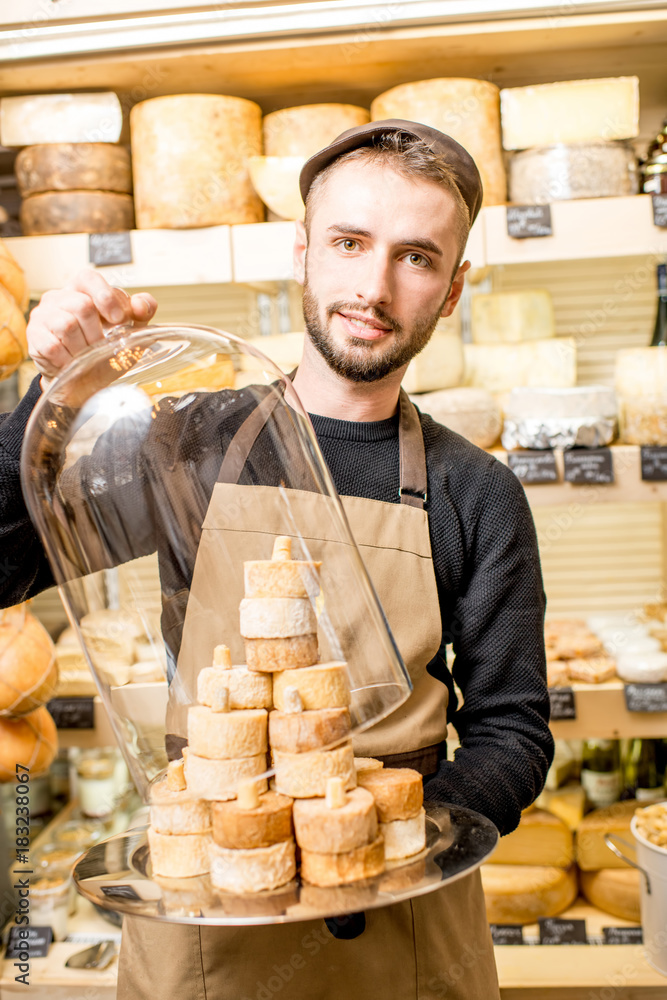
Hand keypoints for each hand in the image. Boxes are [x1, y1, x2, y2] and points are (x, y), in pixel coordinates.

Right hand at [27, 268, 157, 387]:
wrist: (82, 381)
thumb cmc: (105, 351)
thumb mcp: (129, 332)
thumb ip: (141, 313)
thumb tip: (141, 305)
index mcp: (82, 289)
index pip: (90, 279)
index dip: (105, 297)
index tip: (118, 319)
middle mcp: (59, 296)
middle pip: (81, 305)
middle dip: (97, 332)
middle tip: (100, 347)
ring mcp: (43, 314)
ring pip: (66, 325)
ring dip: (82, 348)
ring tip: (85, 356)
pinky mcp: (34, 335)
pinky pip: (53, 346)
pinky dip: (68, 359)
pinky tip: (71, 363)